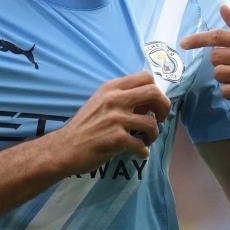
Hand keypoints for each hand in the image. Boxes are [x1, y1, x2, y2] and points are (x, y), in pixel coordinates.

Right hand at [53, 71, 171, 173]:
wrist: (65, 147)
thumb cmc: (84, 126)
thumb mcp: (100, 102)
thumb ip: (122, 98)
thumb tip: (148, 103)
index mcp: (111, 88)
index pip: (145, 77)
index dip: (157, 91)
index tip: (153, 105)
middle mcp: (114, 99)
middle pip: (154, 93)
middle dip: (164, 107)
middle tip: (160, 120)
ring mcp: (116, 119)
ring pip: (152, 123)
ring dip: (154, 135)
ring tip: (145, 140)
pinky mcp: (116, 138)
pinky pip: (141, 145)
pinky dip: (144, 151)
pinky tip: (139, 153)